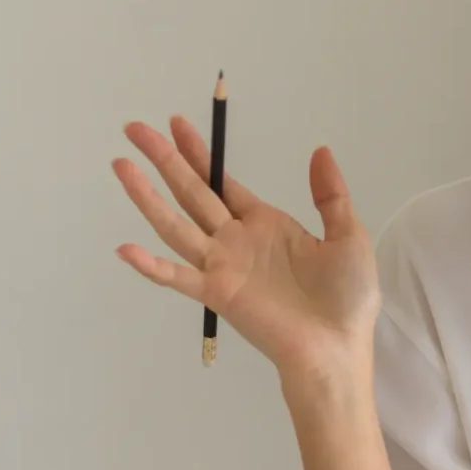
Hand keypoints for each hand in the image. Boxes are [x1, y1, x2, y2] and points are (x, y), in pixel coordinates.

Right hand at [112, 117, 379, 382]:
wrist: (339, 346)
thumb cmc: (347, 297)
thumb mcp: (348, 235)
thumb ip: (330, 195)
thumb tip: (320, 149)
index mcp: (265, 225)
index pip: (222, 182)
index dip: (200, 153)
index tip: (177, 123)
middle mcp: (236, 241)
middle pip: (192, 193)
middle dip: (165, 160)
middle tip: (135, 128)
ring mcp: (223, 267)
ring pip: (175, 224)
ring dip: (147, 197)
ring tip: (122, 166)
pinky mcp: (218, 294)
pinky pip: (178, 278)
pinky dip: (151, 266)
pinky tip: (125, 249)